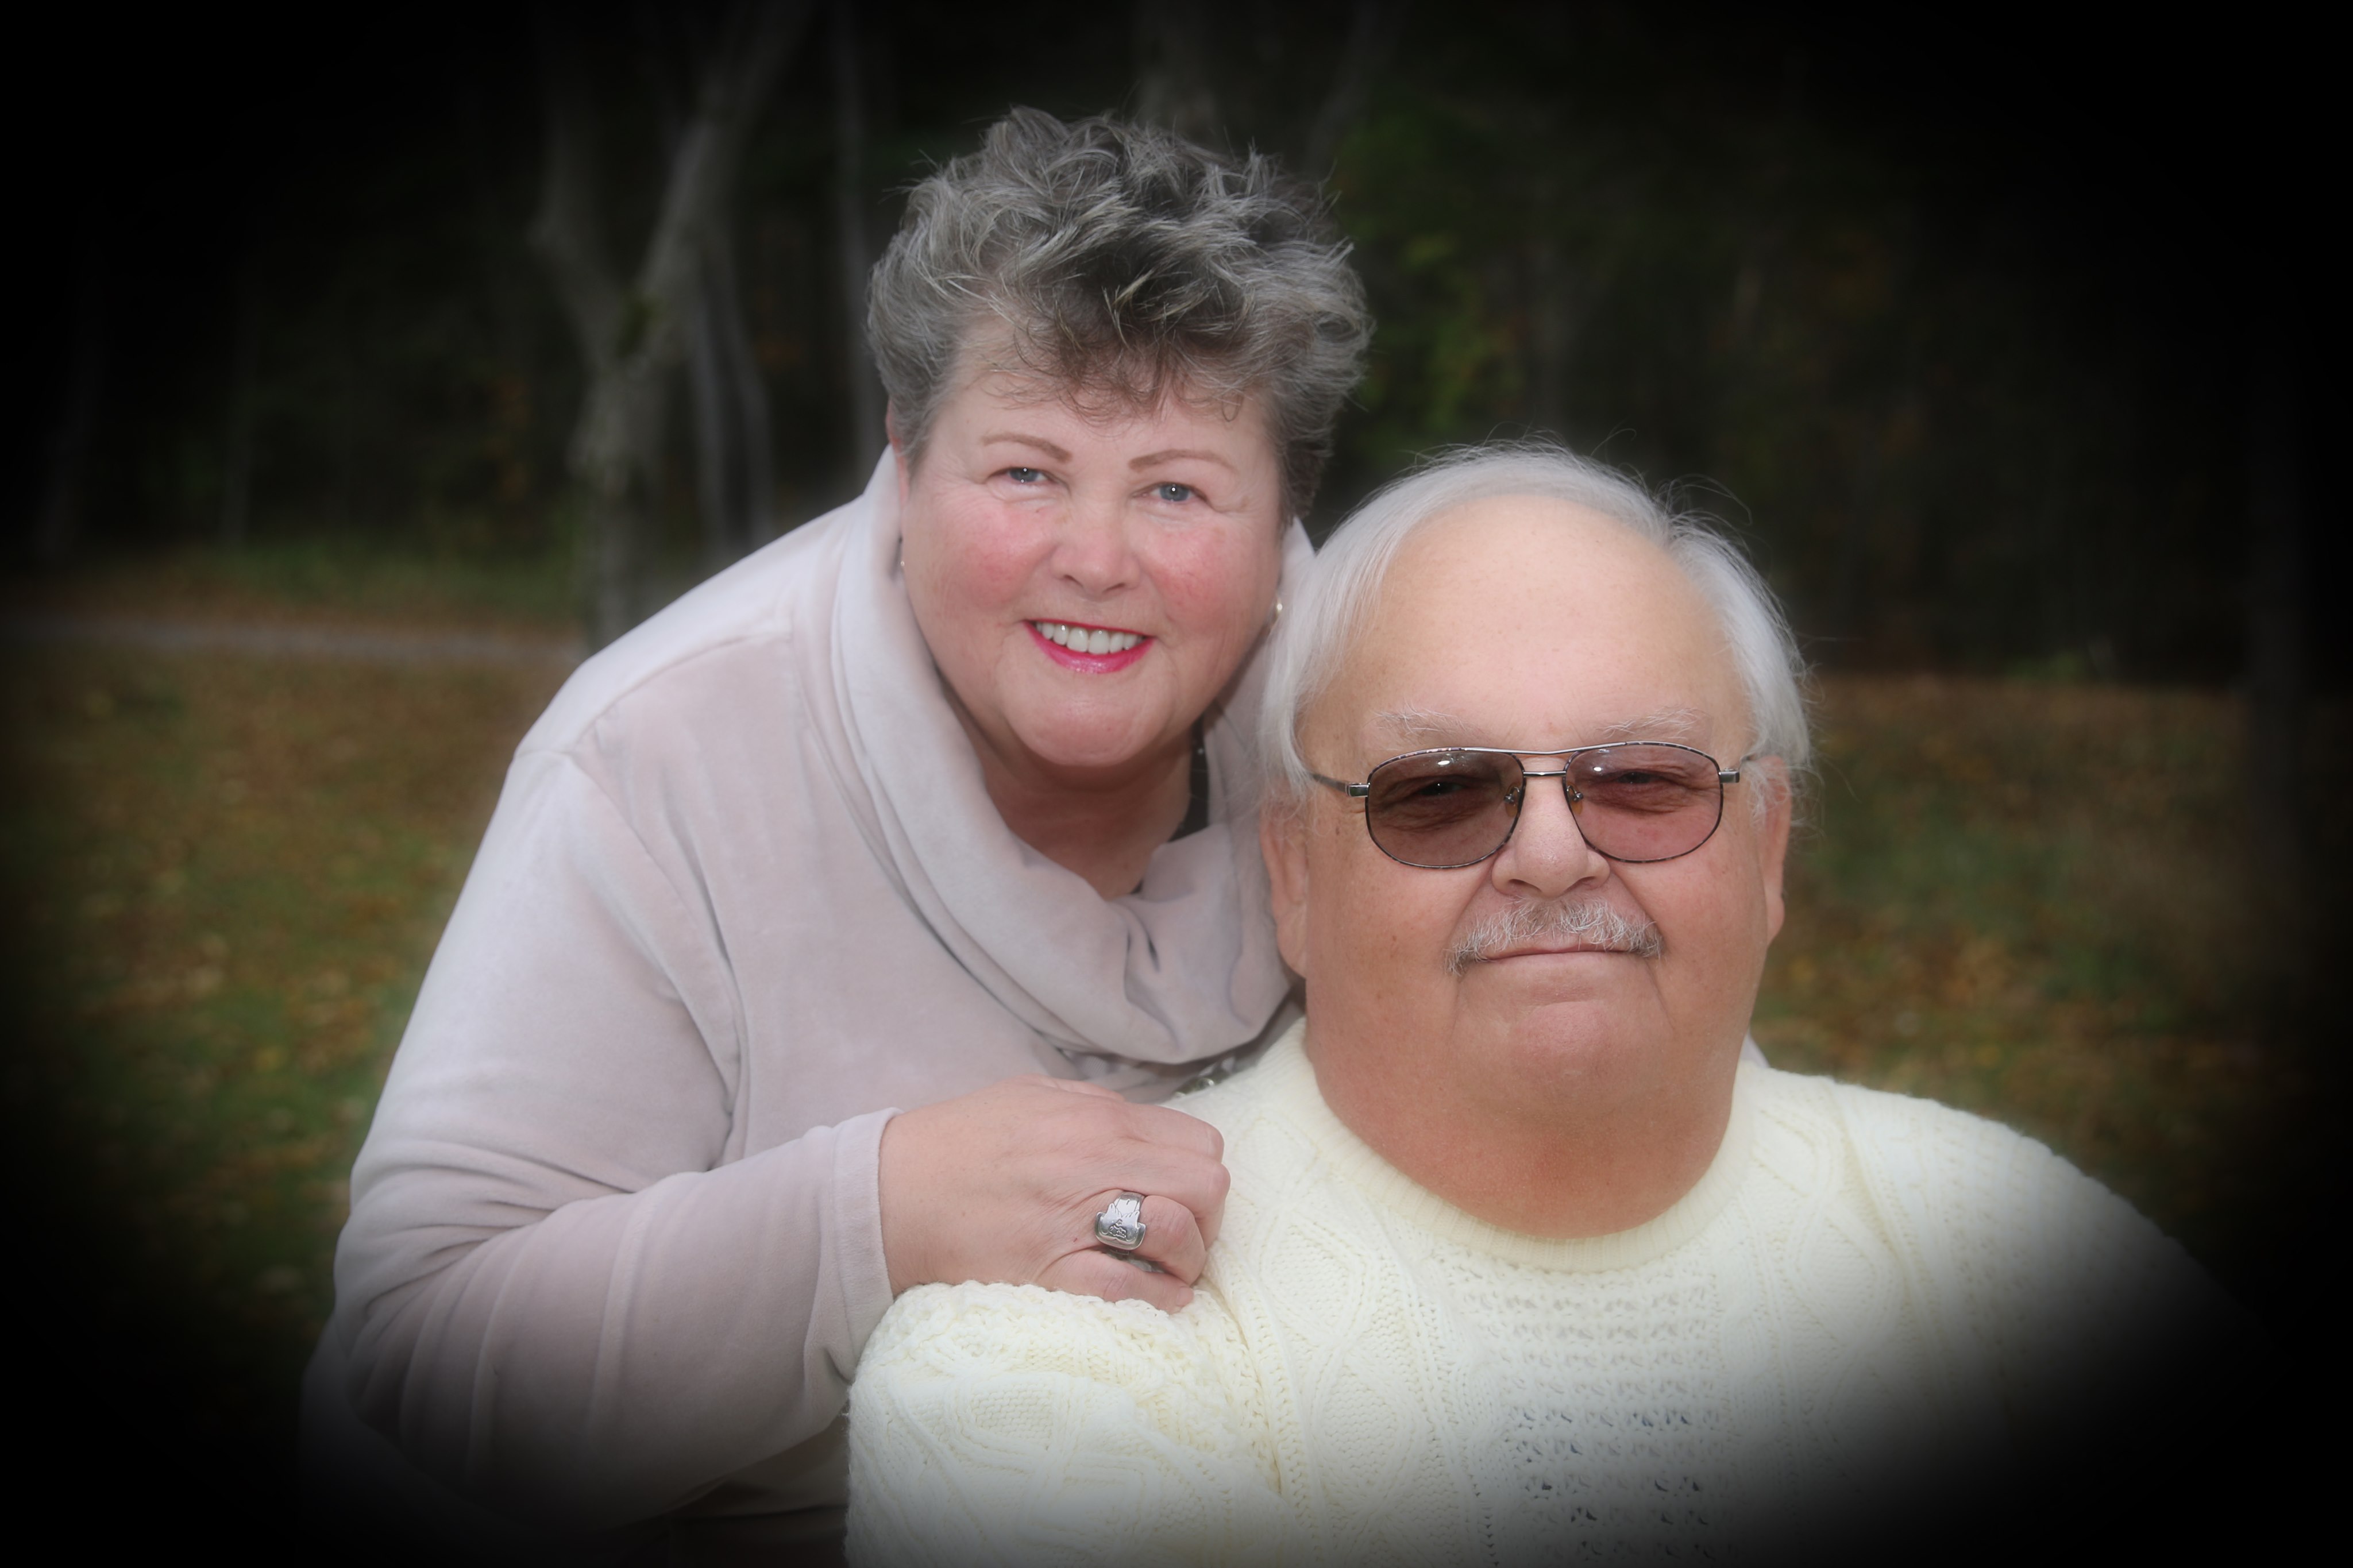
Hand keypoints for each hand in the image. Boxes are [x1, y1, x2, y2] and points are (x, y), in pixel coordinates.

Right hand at [877, 1075, 1227, 1312]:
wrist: (889, 1191)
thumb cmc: (961, 1142)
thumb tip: (1152, 1131)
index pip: (1202, 1140)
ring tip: (1162, 1266)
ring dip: (1186, 1258)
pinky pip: (1133, 1289)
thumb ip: (1101, 1109)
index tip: (1178, 1193)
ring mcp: (1075, 1218)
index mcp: (1098, 1117)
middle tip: (1176, 1232)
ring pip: (1181, 1234)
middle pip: (1208, 1185)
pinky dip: (1157, 1298)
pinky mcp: (1050, 1269)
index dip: (1199, 1172)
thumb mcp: (1037, 1097)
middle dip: (1206, 1215)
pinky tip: (1152, 1296)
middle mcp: (1096, 1161)